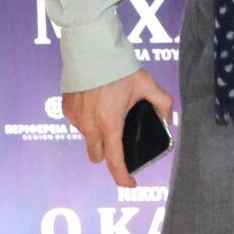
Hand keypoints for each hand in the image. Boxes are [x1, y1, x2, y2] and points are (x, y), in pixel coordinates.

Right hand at [62, 69, 172, 187]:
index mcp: (110, 124)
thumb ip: (162, 102)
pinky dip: (87, 119)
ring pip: (87, 139)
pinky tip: (97, 102)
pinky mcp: (66, 109)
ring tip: (109, 110)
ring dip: (97, 133)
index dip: (123, 177)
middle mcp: (89, 126)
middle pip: (98, 156)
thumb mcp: (146, 83)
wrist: (92, 50)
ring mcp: (75, 119)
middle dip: (109, 153)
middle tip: (120, 136)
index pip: (115, 161)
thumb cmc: (119, 68)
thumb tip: (167, 118)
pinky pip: (78, 123)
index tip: (130, 184)